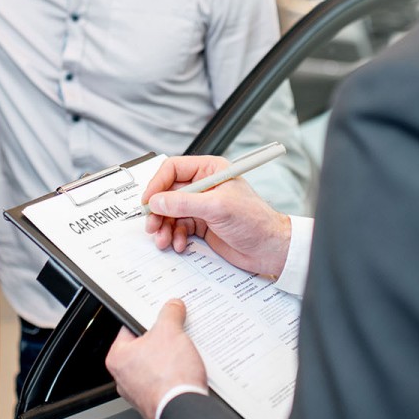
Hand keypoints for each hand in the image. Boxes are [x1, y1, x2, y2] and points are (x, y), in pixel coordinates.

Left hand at [106, 299, 206, 418]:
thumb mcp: (170, 332)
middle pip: (145, 346)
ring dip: (170, 356)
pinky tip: (187, 368)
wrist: (185, 408)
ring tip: (183, 350)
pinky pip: (165, 379)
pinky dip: (175, 372)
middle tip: (175, 330)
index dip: (148, 317)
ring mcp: (140, 391)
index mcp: (118, 357)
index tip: (159, 313)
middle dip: (163, 337)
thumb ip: (170, 314)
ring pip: (156, 363)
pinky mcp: (156, 400)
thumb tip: (172, 306)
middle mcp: (124, 377)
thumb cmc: (168, 377)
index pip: (130, 327)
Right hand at [143, 155, 291, 277]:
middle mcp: (203, 186)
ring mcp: (201, 206)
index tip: (148, 201)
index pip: (173, 169)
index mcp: (210, 170)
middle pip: (167, 193)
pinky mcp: (202, 224)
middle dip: (158, 211)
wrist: (270, 248)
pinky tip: (179, 244)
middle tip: (152, 225)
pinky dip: (175, 236)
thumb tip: (158, 201)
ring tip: (164, 239)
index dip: (157, 184)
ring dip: (164, 227)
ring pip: (170, 212)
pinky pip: (178, 227)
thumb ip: (184, 202)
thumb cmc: (256, 221)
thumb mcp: (217, 207)